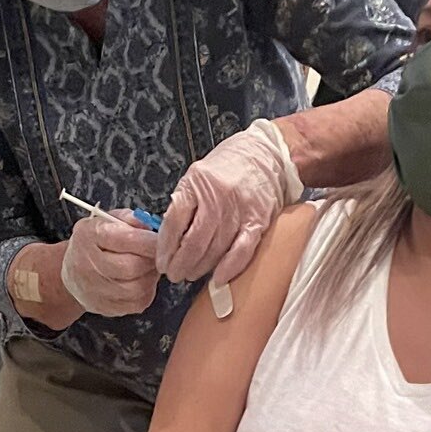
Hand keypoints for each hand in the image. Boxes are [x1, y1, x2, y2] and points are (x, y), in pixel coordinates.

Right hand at [61, 209, 159, 316]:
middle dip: (151, 259)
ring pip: (137, 288)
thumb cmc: (94, 242)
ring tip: (148, 266)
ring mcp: (94, 290)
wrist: (71, 272)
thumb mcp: (107, 220)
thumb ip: (130, 218)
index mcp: (89, 236)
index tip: (162, 239)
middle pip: (132, 267)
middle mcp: (87, 265)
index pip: (127, 239)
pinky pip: (137, 303)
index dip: (150, 240)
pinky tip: (141, 280)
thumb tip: (149, 224)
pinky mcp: (104, 308)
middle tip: (156, 253)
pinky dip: (146, 291)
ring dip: (151, 276)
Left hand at [158, 120, 303, 284]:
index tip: (162, 261)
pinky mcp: (259, 221)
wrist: (268, 153)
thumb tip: (170, 237)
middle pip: (193, 241)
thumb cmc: (231, 165)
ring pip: (215, 249)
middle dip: (180, 264)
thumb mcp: (198, 174)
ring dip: (200, 268)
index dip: (165, 247)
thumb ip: (185, 202)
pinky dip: (229, 268)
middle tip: (174, 274)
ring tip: (191, 274)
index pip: (174, 222)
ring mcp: (240, 209)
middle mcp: (218, 196)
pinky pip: (242, 251)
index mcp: (198, 182)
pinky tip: (218, 278)